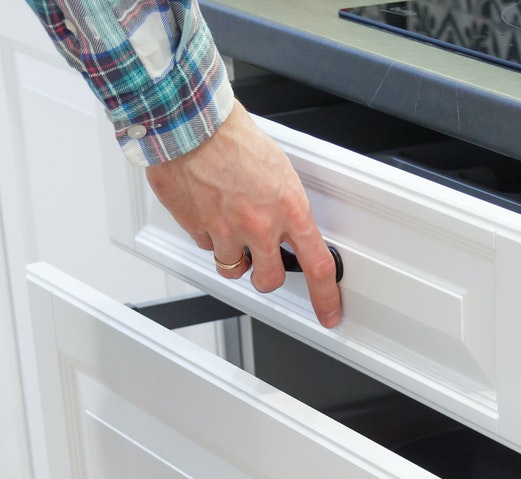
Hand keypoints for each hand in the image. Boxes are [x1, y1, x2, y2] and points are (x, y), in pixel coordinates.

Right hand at [145, 110, 341, 327]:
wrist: (191, 123)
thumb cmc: (233, 137)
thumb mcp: (277, 169)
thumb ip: (284, 205)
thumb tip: (288, 224)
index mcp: (289, 208)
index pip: (317, 265)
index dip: (325, 297)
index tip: (328, 313)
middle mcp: (260, 225)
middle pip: (269, 279)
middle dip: (266, 277)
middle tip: (262, 264)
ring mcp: (227, 230)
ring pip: (233, 267)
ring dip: (233, 255)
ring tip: (227, 225)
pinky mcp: (198, 228)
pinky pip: (206, 245)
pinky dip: (207, 234)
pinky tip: (207, 208)